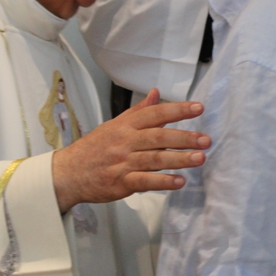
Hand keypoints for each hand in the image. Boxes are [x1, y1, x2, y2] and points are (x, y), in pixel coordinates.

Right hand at [52, 88, 209, 212]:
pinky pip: (144, 181)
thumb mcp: (115, 125)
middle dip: (184, 137)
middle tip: (205, 139)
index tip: (198, 108)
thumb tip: (156, 93)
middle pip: (158, 136)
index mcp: (125, 125)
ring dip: (179, 159)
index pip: (154, 114)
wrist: (69, 172)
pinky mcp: (121, 183)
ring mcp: (123, 162)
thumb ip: (139, 111)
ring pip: (154, 159)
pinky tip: (179, 181)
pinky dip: (163, 182)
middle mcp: (125, 141)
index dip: (177, 110)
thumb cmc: (95, 148)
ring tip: (200, 158)